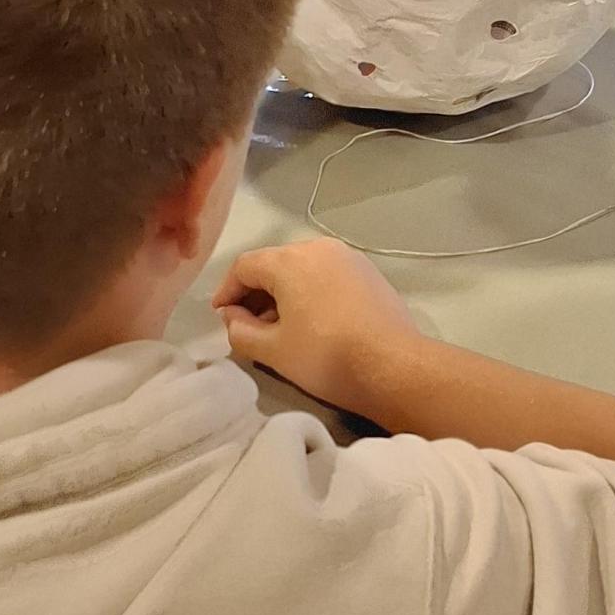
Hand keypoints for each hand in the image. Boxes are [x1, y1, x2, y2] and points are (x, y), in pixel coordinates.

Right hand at [212, 233, 416, 408]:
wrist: (393, 366)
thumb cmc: (326, 357)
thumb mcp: (272, 350)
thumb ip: (240, 330)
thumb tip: (232, 317)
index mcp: (291, 260)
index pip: (245, 266)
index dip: (227, 291)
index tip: (221, 317)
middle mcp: (320, 248)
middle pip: (275, 264)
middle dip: (255, 293)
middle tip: (246, 326)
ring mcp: (349, 258)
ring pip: (303, 269)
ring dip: (283, 293)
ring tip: (278, 328)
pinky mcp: (369, 272)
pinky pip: (327, 275)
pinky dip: (310, 292)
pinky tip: (311, 322)